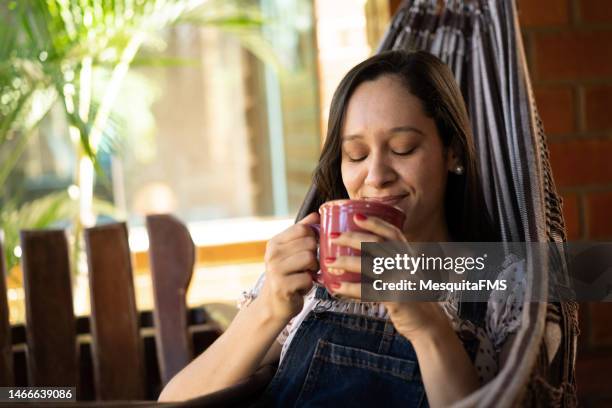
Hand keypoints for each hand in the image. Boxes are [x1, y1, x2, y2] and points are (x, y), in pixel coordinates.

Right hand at [259, 212, 318, 322]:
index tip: (310, 248)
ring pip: (310, 259)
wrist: (272, 305)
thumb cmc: (286, 276)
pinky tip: (299, 287)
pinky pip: (308, 278)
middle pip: (309, 243)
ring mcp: (276, 270)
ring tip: (303, 275)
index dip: (313, 237)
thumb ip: (301, 232)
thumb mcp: (290, 251)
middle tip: (306, 266)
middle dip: (314, 256)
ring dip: (312, 270)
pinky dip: (309, 284)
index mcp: (274, 242)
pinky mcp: (283, 286)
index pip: (302, 228)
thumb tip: (316, 214)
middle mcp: (272, 254)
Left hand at [328, 213, 451, 341]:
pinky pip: (367, 291)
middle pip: (377, 244)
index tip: (356, 217)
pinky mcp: (395, 298)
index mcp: (409, 255)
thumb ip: (390, 261)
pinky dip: (350, 288)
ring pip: (369, 265)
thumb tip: (361, 251)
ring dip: (345, 262)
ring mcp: (402, 280)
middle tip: (333, 237)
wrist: (428, 323)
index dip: (374, 222)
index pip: (392, 232)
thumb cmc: (411, 296)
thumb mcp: (406, 273)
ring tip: (329, 262)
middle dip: (352, 238)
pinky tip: (336, 286)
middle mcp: (407, 264)